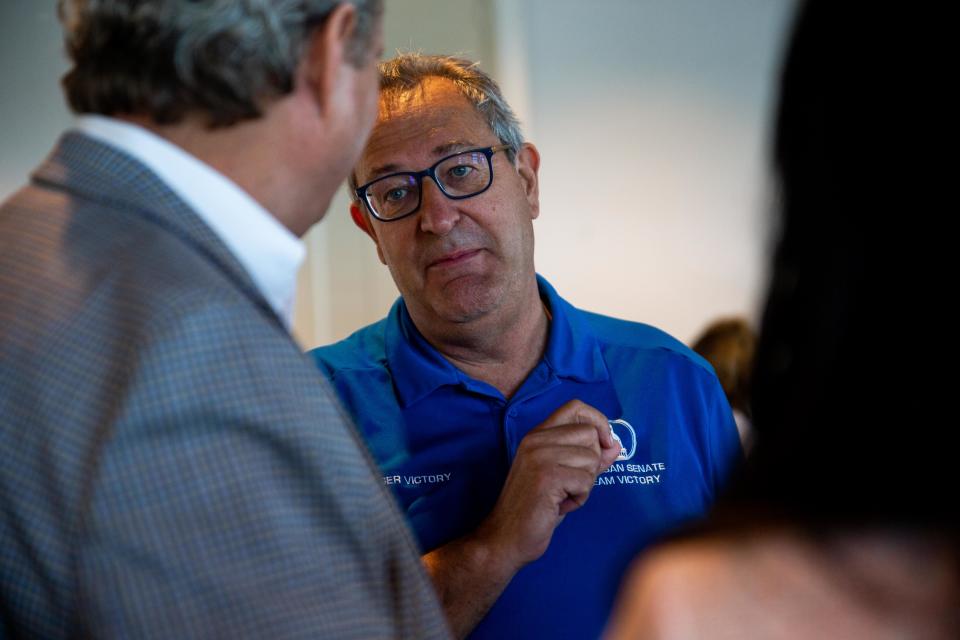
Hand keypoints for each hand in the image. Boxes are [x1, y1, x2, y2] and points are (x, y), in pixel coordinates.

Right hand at [474, 399, 618, 568]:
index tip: (605, 443)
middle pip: (589, 434)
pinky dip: (580, 498)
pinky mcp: (547, 476)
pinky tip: (560, 505)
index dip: (597, 421)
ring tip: (562, 496)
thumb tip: (616, 445)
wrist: (506, 537)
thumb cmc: (536, 508)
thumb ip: (589, 459)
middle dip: (591, 463)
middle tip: (570, 483)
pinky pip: (586, 481)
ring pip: (591, 458)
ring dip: (585, 484)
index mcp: (538, 435)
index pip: (575, 407)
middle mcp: (536, 440)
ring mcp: (540, 456)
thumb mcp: (564, 477)